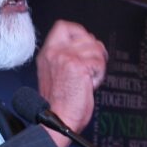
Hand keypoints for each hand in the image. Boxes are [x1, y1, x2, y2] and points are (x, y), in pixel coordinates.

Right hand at [36, 21, 106, 146]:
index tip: (85, 44)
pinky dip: (99, 75)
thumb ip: (64, 57)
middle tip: (91, 66)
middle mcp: (55, 53)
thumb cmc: (58, 103)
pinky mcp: (78, 66)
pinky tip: (89, 84)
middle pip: (85, 36)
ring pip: (95, 48)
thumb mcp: (54, 74)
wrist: (58, 119)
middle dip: (93, 51)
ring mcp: (66, 58)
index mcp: (47, 54)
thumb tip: (85, 46)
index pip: (63, 27)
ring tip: (88, 79)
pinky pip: (99, 62)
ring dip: (97, 65)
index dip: (78, 32)